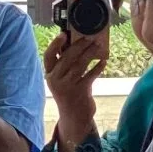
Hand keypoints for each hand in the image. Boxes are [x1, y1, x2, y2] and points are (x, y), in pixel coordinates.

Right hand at [42, 31, 106, 145]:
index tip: (63, 34)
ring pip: (79, 64)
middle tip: (90, 38)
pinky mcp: (80, 92)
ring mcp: (67, 86)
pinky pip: (90, 75)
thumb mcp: (62, 80)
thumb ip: (65, 65)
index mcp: (49, 75)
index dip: (55, 44)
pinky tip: (103, 61)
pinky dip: (98, 67)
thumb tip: (76, 44)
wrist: (74, 117)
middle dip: (79, 46)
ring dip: (90, 53)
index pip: (48, 56)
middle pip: (67, 57)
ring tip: (98, 46)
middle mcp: (56, 80)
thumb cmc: (70, 94)